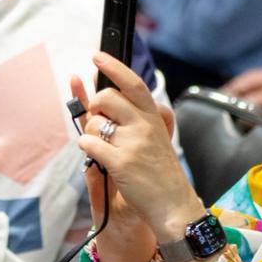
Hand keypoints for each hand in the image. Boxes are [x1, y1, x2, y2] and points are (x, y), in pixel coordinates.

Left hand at [71, 55, 201, 261]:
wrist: (173, 206)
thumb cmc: (161, 173)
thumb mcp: (157, 138)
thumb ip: (136, 118)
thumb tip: (108, 96)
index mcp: (153, 118)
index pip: (133, 83)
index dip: (114, 67)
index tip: (97, 56)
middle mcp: (144, 126)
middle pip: (106, 98)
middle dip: (94, 107)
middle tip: (99, 122)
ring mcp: (133, 143)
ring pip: (93, 123)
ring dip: (90, 134)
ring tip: (104, 149)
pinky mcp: (121, 162)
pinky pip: (89, 144)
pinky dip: (87, 149)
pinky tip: (98, 157)